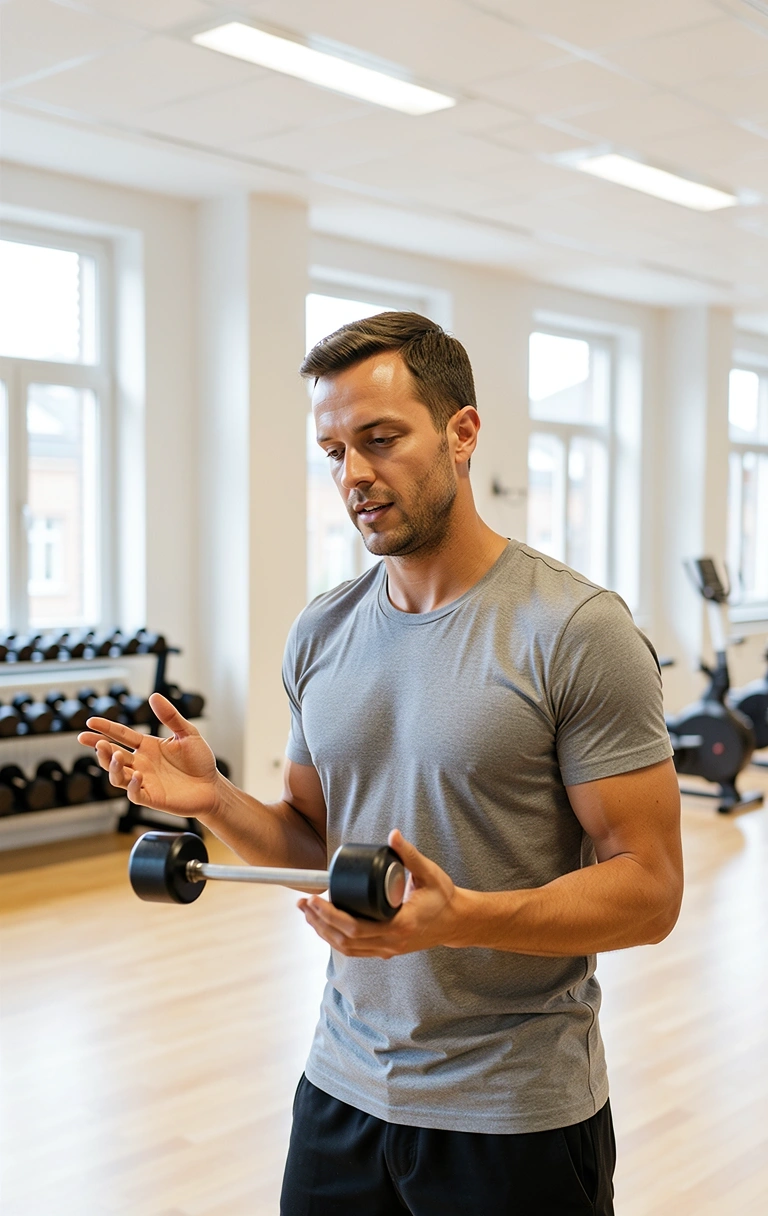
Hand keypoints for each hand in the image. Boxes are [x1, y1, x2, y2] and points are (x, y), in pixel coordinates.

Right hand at [77, 693, 221, 817]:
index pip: (121, 735)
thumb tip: (154, 696)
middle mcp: (141, 763)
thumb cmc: (200, 761)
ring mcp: (144, 781)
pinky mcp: (152, 797)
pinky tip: (137, 775)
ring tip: (117, 756)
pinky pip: (134, 793)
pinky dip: (132, 786)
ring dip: (113, 767)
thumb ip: (170, 716)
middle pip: (113, 756)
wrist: (213, 786)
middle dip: (102, 750)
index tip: (89, 722)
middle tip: (97, 742)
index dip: (105, 728)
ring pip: (117, 776)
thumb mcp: (187, 733)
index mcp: (147, 746)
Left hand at [298, 830, 460, 958]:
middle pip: (345, 940)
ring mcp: (388, 949)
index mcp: (400, 926)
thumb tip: (393, 835)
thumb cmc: (444, 897)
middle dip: (319, 922)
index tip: (316, 898)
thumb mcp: (430, 873)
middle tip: (304, 903)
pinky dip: (336, 939)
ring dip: (324, 932)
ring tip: (308, 914)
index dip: (331, 916)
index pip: (356, 928)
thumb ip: (409, 855)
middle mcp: (391, 942)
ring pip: (347, 948)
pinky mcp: (387, 950)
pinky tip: (324, 926)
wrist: (457, 921)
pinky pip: (355, 950)